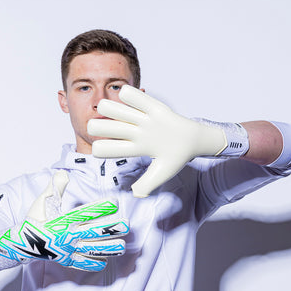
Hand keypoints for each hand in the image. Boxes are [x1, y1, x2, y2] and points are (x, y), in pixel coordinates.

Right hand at [0, 171, 128, 273]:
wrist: (21, 242)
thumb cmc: (35, 219)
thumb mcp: (43, 201)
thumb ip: (55, 187)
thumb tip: (62, 173)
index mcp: (64, 220)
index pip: (86, 213)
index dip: (101, 207)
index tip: (115, 202)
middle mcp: (68, 236)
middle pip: (94, 233)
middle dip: (112, 229)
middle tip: (127, 225)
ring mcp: (68, 249)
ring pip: (93, 250)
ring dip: (109, 249)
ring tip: (122, 247)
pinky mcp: (66, 260)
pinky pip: (82, 264)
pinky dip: (93, 263)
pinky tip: (105, 261)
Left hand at [88, 85, 226, 197]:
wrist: (192, 141)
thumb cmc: (175, 157)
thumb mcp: (162, 173)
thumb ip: (148, 185)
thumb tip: (135, 194)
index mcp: (134, 147)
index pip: (106, 149)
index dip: (100, 149)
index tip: (102, 149)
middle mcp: (134, 131)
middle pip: (103, 127)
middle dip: (98, 127)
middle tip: (101, 128)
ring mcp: (142, 118)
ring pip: (112, 109)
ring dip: (108, 109)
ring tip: (112, 111)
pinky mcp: (153, 107)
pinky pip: (132, 96)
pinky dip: (127, 96)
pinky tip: (129, 99)